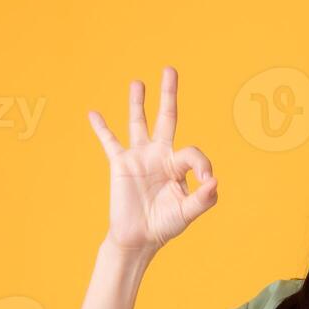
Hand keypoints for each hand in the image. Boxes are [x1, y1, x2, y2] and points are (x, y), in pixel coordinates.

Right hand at [88, 66, 219, 257]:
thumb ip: (203, 199)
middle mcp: (160, 155)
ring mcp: (139, 157)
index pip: (192, 152)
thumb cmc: (165, 225)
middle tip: (170, 70)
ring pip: (138, 123)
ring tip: (138, 82)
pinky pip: (109, 141)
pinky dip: (101, 128)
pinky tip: (93, 113)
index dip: (203, 164)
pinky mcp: (120, 163)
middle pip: (166, 118)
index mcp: (178, 165)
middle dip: (168, 95)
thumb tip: (215, 182)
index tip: (207, 182)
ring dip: (137, 102)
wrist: (139, 238)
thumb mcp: (187, 213)